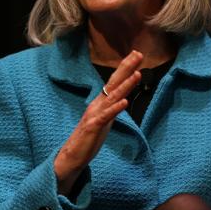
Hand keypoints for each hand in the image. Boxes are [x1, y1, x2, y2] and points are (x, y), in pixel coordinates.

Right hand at [54, 50, 142, 195]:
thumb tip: (122, 98)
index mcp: (101, 102)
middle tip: (138, 54)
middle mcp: (97, 104)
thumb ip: (112, 107)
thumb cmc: (89, 138)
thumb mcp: (105, 119)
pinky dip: (116, 108)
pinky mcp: (93, 126)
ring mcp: (95, 114)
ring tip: (137, 74)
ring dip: (125, 85)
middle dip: (127, 68)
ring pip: (113, 97)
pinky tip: (125, 101)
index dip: (125, 68)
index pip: (115, 81)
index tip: (136, 54)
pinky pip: (106, 116)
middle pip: (114, 82)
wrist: (72, 156)